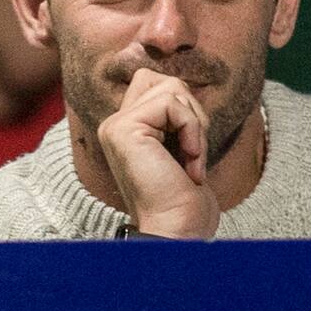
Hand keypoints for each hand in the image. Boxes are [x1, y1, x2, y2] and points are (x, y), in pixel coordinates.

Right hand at [96, 68, 219, 238]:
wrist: (177, 229)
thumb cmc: (183, 200)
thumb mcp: (182, 147)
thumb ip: (175, 116)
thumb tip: (185, 87)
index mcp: (125, 130)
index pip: (157, 85)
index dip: (186, 110)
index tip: (190, 151)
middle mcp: (115, 124)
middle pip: (165, 81)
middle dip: (193, 113)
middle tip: (192, 152)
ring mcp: (116, 125)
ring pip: (172, 88)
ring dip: (196, 126)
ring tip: (190, 160)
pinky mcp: (124, 129)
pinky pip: (172, 104)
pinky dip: (193, 131)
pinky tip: (188, 163)